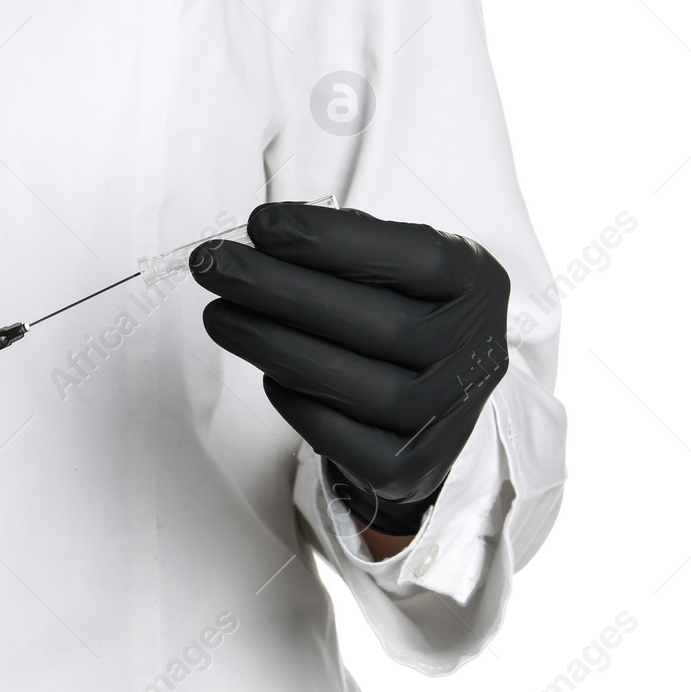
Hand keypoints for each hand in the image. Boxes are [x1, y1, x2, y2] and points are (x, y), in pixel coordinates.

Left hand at [191, 203, 509, 536]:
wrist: (434, 403)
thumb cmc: (403, 313)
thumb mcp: (399, 266)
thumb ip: (345, 246)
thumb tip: (264, 237)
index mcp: (477, 284)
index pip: (414, 257)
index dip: (334, 240)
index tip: (261, 224)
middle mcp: (476, 351)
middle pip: (378, 324)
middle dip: (281, 290)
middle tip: (213, 265)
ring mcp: (448, 415)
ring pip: (354, 385)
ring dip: (273, 344)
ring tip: (220, 315)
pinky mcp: (411, 467)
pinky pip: (340, 437)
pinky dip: (295, 402)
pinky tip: (266, 371)